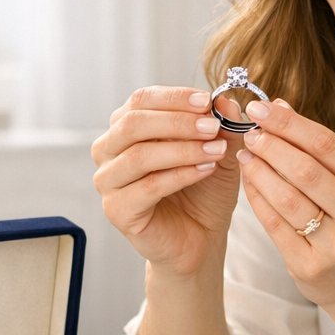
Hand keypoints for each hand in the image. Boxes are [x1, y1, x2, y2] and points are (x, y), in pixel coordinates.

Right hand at [91, 86, 245, 275]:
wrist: (201, 238)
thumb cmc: (204, 190)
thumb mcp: (221, 151)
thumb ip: (223, 125)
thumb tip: (226, 99)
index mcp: (127, 127)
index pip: (141, 99)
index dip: (174, 97)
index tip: (208, 101)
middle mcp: (109, 150)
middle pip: (134, 123)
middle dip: (178, 122)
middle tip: (213, 126)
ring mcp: (108, 181)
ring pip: (139, 154)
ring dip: (183, 149)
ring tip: (216, 150)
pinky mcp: (117, 210)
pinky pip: (147, 186)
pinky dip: (181, 175)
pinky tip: (206, 169)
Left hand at [234, 99, 334, 310]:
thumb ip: (320, 149)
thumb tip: (280, 104)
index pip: (326, 144)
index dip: (289, 123)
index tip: (261, 107)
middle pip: (306, 170)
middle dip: (271, 146)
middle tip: (248, 132)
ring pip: (287, 198)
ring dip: (259, 172)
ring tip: (244, 155)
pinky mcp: (311, 267)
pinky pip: (275, 226)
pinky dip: (257, 200)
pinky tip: (248, 183)